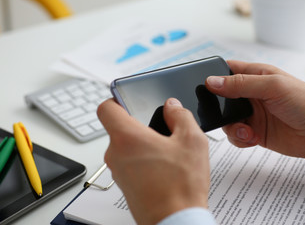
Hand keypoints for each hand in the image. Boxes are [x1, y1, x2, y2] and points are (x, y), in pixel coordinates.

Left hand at [97, 98, 209, 224]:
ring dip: (143, 145)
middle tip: (162, 130)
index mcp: (127, 137)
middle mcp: (116, 154)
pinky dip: (142, 161)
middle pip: (119, 128)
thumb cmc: (180, 187)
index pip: (106, 107)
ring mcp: (118, 172)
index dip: (117, 99)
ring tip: (167, 152)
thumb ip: (181, 116)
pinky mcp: (124, 185)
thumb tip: (172, 107)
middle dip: (140, 125)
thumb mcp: (192, 141)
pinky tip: (164, 168)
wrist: (174, 221)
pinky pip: (129, 163)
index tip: (130, 100)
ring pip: (125, 147)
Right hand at [205, 60, 304, 159]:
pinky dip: (240, 139)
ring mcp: (252, 114)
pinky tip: (253, 138)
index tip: (204, 87)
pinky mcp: (254, 131)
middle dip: (218, 108)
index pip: (226, 71)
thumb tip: (211, 82)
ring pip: (226, 120)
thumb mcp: (272, 86)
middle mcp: (250, 94)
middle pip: (221, 98)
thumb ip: (241, 84)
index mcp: (255, 75)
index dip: (213, 77)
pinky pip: (235, 135)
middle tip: (224, 115)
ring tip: (247, 131)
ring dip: (231, 127)